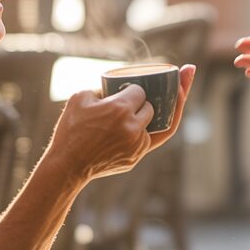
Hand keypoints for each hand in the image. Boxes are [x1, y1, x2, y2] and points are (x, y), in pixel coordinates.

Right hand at [48, 65, 194, 181]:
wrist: (67, 164)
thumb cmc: (70, 129)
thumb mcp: (80, 97)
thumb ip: (101, 88)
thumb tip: (115, 85)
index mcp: (119, 109)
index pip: (140, 91)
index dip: (137, 88)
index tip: (132, 88)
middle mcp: (132, 127)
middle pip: (153, 107)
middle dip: (150, 100)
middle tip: (156, 90)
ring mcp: (136, 145)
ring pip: (157, 124)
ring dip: (159, 113)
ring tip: (182, 92)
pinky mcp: (136, 157)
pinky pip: (151, 139)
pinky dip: (153, 129)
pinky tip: (167, 115)